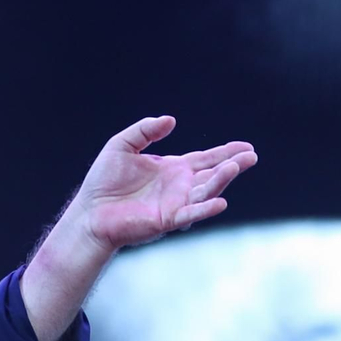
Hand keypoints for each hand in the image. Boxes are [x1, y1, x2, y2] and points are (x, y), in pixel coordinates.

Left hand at [69, 115, 255, 252]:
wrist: (89, 211)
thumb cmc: (103, 181)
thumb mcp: (122, 145)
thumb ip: (145, 130)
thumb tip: (171, 120)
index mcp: (172, 169)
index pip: (205, 159)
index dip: (226, 152)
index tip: (246, 147)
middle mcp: (179, 187)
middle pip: (213, 175)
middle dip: (232, 166)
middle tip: (251, 157)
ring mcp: (175, 204)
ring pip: (205, 192)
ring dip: (221, 181)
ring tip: (234, 167)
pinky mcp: (167, 220)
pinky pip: (191, 213)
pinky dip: (206, 209)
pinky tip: (221, 202)